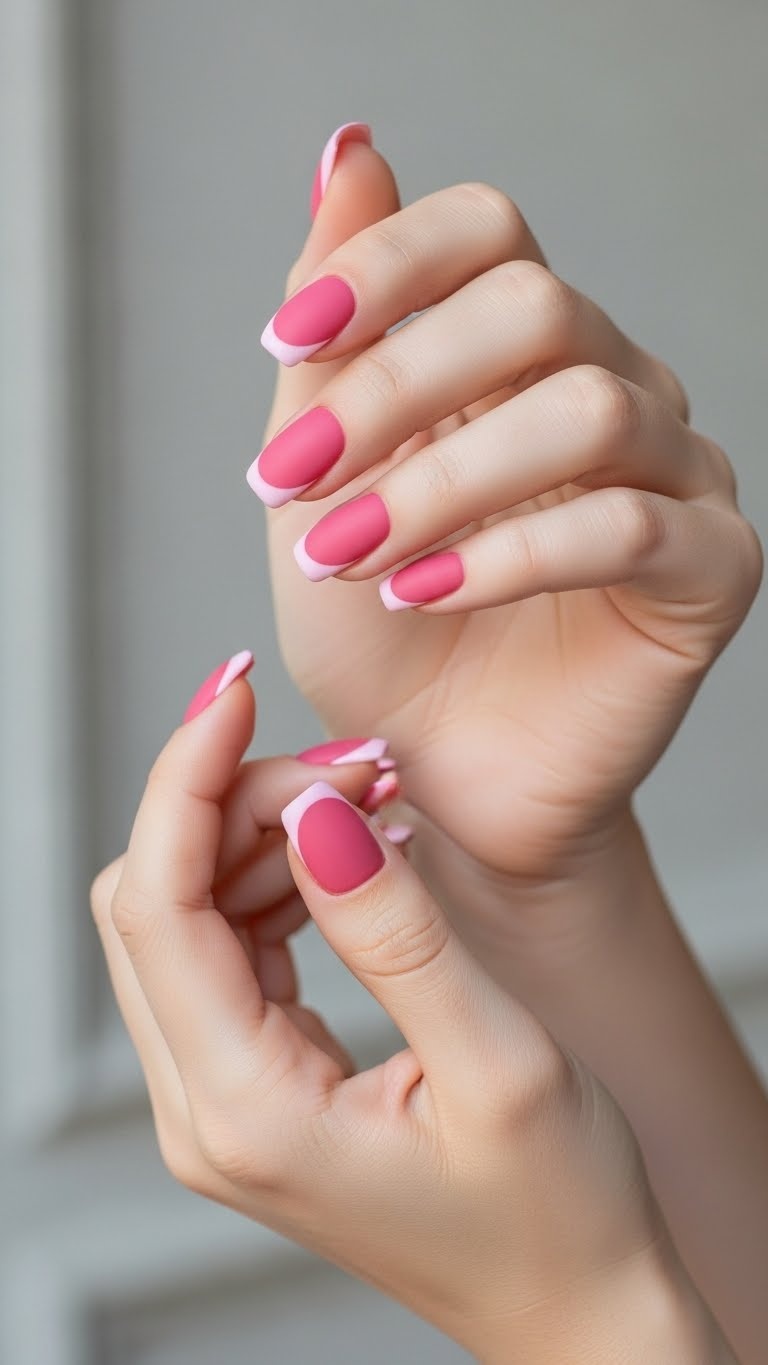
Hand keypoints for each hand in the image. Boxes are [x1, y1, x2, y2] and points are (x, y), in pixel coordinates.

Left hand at [90, 668, 729, 1361]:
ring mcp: (219, 1101)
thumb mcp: (498, 1060)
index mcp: (245, 1112)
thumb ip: (396, 931)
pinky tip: (352, 854)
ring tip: (371, 798)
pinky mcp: (254, 1083)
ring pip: (184, 916)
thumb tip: (320, 811)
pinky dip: (276, 881)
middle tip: (355, 765)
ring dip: (261, 835)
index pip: (158, 906)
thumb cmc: (559, 1211)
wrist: (575, 1308)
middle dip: (234, 802)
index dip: (188, 778)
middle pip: (154, 899)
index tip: (237, 690)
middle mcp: (203, 1111)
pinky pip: (227, 950)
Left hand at [255, 130, 761, 926]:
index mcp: (521, 353)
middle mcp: (611, 387)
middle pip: (535, 306)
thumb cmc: (382, 635)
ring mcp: (674, 473)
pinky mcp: (709, 568)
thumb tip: (349, 149)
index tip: (287, 344)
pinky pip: (628, 525)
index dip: (387, 266)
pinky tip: (428, 592)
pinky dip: (510, 554)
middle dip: (396, 392)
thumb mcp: (322, 479)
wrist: (437, 775)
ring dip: (440, 482)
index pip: (487, 230)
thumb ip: (335, 334)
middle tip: (299, 482)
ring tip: (354, 554)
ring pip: (582, 411)